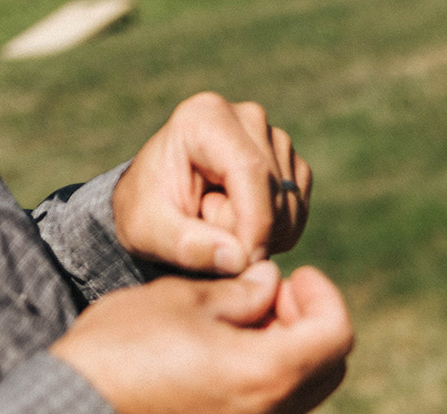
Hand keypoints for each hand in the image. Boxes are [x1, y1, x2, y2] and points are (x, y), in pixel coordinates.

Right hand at [50, 261, 353, 413]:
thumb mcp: (180, 300)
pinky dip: (265, 376)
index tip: (294, 275)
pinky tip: (222, 351)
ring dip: (288, 350)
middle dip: (309, 322)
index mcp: (269, 374)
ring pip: (300, 391)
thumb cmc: (121, 350)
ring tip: (239, 317)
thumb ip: (238, 291)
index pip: (336, 335)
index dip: (323, 297)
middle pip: (327, 367)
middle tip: (268, 293)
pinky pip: (269, 410)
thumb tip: (268, 284)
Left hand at [111, 92, 311, 275]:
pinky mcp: (291, 164)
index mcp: (206, 117)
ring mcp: (275, 139)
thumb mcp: (149, 232)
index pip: (250, 170)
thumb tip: (240, 260)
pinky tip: (242, 229)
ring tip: (219, 227)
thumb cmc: (148, 211)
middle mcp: (248, 118)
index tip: (243, 263)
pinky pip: (298, 213)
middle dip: (249, 231)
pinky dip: (276, 234)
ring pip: (291, 207)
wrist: (158, 201)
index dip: (254, 223)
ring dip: (262, 235)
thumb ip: (187, 246)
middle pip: (274, 192)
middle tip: (206, 234)